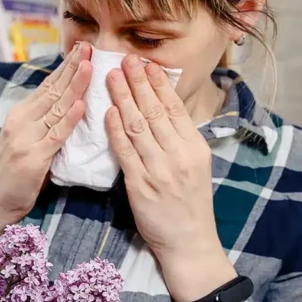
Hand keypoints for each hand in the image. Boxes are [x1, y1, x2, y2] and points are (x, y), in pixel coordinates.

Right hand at [0, 43, 91, 233]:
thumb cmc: (14, 173)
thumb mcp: (25, 139)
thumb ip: (42, 122)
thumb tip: (68, 103)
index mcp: (20, 115)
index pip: (47, 85)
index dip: (66, 67)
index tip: (82, 49)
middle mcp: (21, 121)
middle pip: (53, 90)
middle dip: (73, 67)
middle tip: (89, 47)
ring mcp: (26, 138)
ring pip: (56, 107)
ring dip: (75, 86)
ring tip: (89, 66)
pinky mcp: (33, 158)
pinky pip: (56, 135)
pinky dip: (69, 119)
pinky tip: (81, 105)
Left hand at [104, 56, 236, 301]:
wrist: (189, 243)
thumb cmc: (190, 204)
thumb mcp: (195, 167)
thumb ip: (180, 140)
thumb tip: (163, 110)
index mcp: (195, 148)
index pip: (175, 108)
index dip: (159, 84)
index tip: (147, 64)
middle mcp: (179, 155)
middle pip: (155, 111)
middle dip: (138, 82)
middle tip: (125, 59)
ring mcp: (160, 170)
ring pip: (138, 126)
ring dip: (123, 98)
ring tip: (111, 76)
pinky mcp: (141, 185)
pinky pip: (125, 151)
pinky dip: (115, 129)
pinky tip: (107, 112)